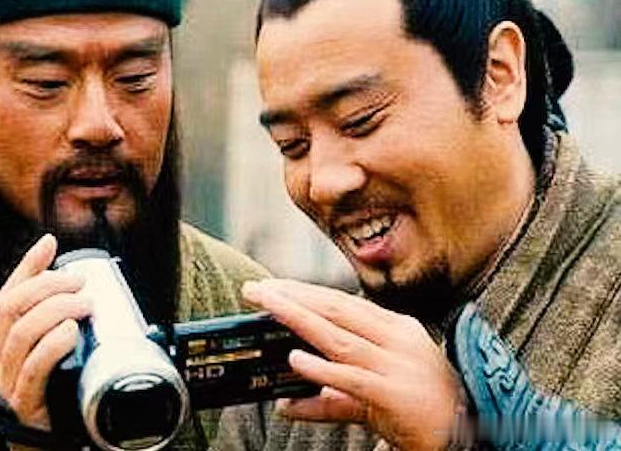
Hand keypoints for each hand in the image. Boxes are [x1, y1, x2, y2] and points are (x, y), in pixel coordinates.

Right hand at [0, 234, 91, 430]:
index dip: (27, 267)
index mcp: (0, 344)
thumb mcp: (45, 360)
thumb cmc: (44, 402)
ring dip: (55, 310)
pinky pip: (33, 369)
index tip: (49, 242)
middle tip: (79, 281)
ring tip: (84, 303)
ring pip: (22, 333)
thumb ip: (52, 330)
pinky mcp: (22, 405)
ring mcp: (6, 382)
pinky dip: (53, 345)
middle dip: (47, 286)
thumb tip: (68, 294)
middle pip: (12, 308)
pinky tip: (71, 332)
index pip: (8, 294)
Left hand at [242, 279, 465, 450]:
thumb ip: (329, 396)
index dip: (303, 292)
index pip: (340, 302)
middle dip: (291, 297)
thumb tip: (285, 404)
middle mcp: (396, 340)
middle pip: (334, 309)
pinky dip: (322, 369)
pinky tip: (295, 360)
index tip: (270, 287)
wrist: (468, 438)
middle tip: (254, 290)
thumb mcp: (371, 394)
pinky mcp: (393, 394)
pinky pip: (352, 378)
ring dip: (298, 319)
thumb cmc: (418, 410)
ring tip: (267, 307)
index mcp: (394, 328)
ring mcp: (396, 366)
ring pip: (338, 337)